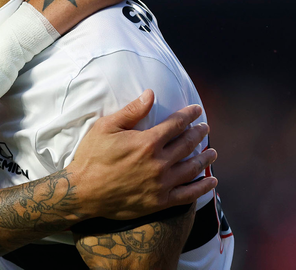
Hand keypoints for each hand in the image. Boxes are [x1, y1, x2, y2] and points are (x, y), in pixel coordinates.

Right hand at [68, 89, 216, 219]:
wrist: (83, 191)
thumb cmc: (92, 156)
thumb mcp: (106, 127)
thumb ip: (131, 111)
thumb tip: (151, 94)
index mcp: (147, 142)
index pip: (176, 124)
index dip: (189, 115)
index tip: (197, 110)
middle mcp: (159, 162)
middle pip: (188, 144)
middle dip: (199, 133)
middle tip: (205, 128)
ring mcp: (162, 184)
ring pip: (192, 168)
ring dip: (205, 158)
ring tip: (212, 152)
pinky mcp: (160, 202)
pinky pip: (188, 194)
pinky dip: (203, 187)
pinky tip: (211, 181)